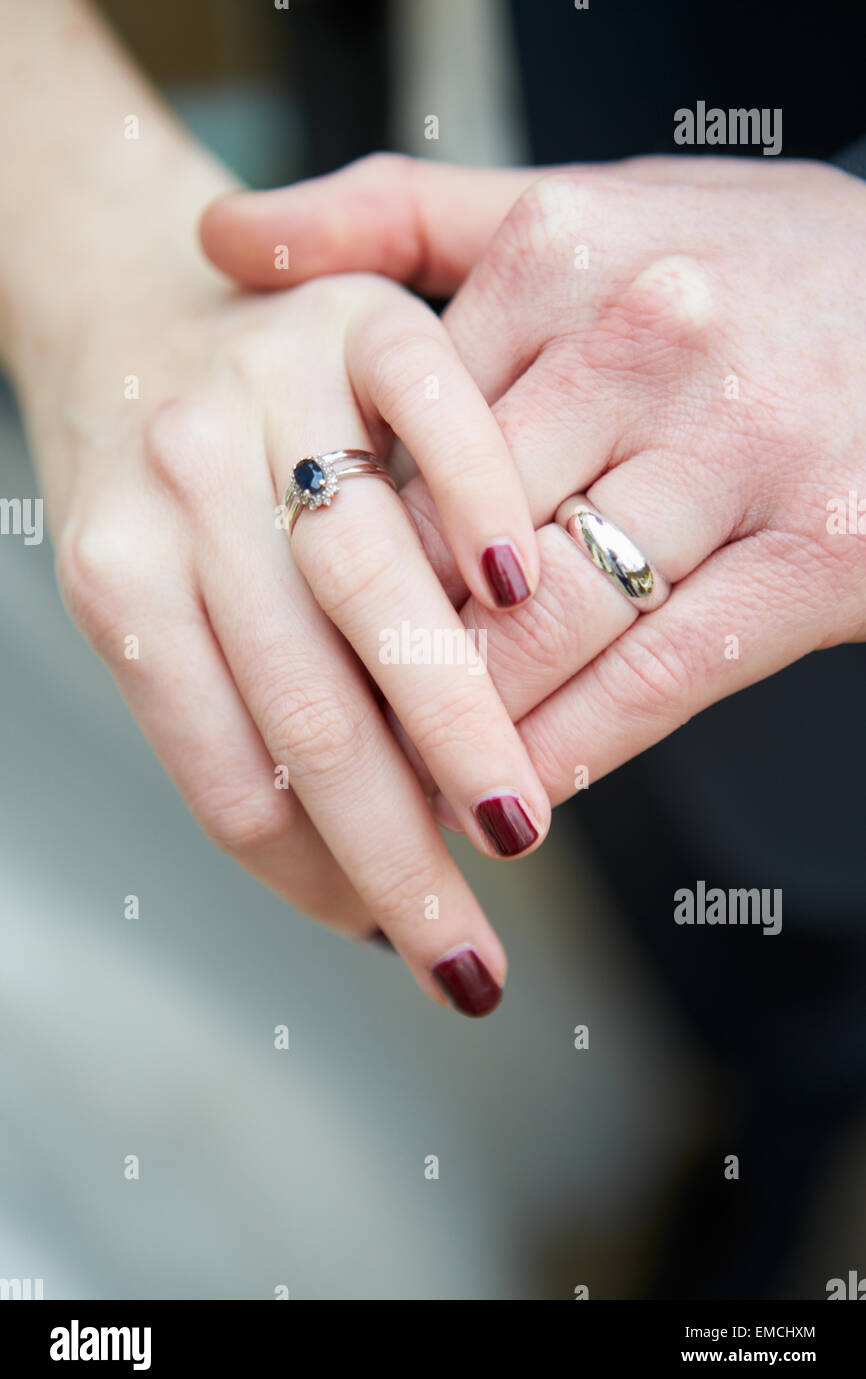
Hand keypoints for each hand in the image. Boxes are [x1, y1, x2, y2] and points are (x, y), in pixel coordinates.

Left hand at [20, 263, 553, 1016]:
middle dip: (400, 855)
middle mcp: (180, 489)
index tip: (385, 937)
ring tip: (519, 823)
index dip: (314, 879)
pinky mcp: (355, 313)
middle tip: (467, 954)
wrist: (123, 287)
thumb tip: (342, 873)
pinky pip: (435, 411)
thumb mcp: (143, 587)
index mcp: (118, 580)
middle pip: (310, 713)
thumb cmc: (147, 470)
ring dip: (461, 724)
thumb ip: (232, 709)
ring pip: (377, 591)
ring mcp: (269, 396)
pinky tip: (519, 591)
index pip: (230, 777)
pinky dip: (482, 501)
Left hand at [202, 154, 865, 808]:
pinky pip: (655, 677)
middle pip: (450, 542)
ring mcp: (740, 452)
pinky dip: (569, 751)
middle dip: (378, 654)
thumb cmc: (741, 265)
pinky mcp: (818, 556)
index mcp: (565, 256)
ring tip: (399, 787)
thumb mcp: (579, 204)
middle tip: (317, 733)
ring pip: (542, 623)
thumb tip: (222, 239)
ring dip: (458, 725)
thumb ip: (398, 217)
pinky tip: (517, 798)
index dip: (334, 546)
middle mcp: (648, 343)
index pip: (393, 435)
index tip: (286, 618)